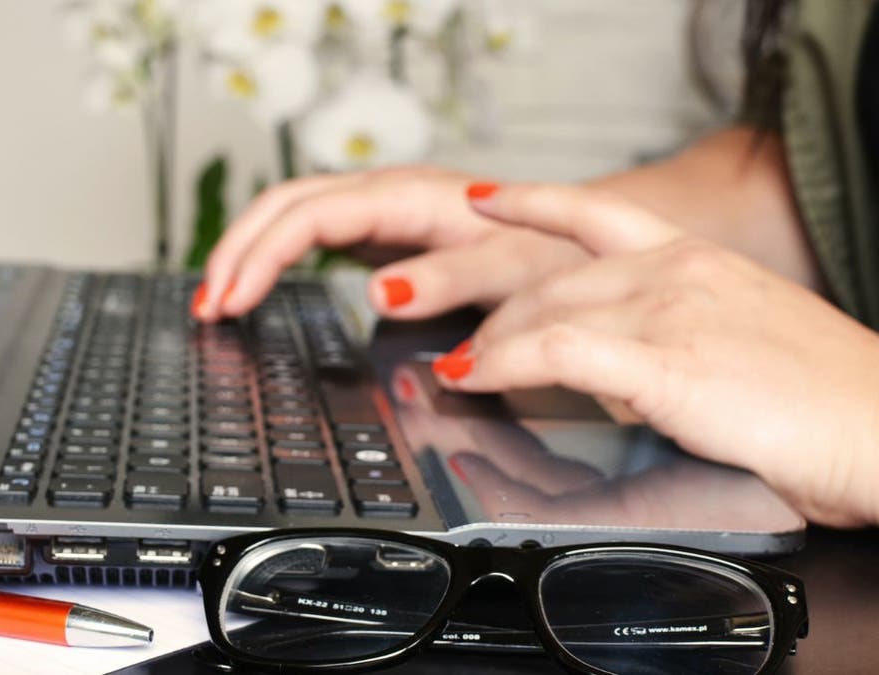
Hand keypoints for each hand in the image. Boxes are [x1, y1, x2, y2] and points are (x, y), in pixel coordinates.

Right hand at [192, 166, 587, 320]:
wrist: (580, 236)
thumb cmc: (551, 253)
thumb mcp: (511, 270)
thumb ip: (450, 277)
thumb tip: (379, 291)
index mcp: (410, 198)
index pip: (310, 218)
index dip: (261, 258)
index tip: (231, 303)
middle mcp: (388, 193)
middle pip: (285, 205)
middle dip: (237, 253)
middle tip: (206, 308)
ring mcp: (382, 209)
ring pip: (291, 213)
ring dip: (246, 252)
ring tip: (216, 298)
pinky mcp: (382, 229)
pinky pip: (310, 232)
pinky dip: (274, 257)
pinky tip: (256, 285)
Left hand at [431, 183, 878, 526]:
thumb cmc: (826, 400)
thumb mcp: (739, 340)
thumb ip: (673, 335)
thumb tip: (616, 365)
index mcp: (697, 258)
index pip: (596, 213)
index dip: (531, 201)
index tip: (486, 199)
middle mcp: (677, 269)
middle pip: (552, 279)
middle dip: (499, 317)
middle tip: (468, 347)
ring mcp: (669, 310)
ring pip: (544, 311)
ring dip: (490, 346)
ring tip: (460, 370)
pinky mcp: (664, 361)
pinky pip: (556, 352)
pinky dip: (502, 364)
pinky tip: (477, 377)